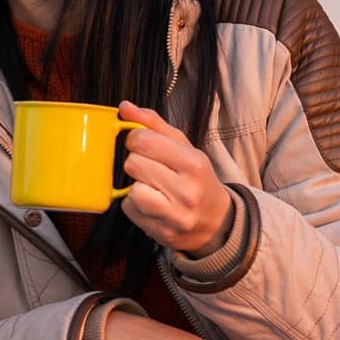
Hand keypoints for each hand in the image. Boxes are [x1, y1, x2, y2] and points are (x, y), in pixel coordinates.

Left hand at [117, 101, 233, 253]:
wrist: (216, 222)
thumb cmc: (196, 178)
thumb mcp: (184, 147)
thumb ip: (153, 124)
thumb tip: (124, 107)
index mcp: (194, 163)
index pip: (143, 141)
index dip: (136, 140)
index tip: (143, 145)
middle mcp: (187, 190)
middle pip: (133, 164)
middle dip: (136, 163)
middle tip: (150, 168)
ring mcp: (175, 215)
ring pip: (131, 190)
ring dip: (136, 186)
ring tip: (152, 187)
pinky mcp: (162, 233)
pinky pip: (129, 210)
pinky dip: (134, 205)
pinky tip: (151, 203)